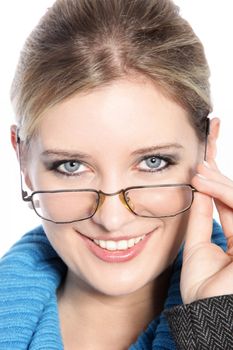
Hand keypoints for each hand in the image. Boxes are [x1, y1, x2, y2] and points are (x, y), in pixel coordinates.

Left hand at [180, 160, 232, 303]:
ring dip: (220, 183)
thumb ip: (200, 219)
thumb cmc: (203, 289)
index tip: (200, 174)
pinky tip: (206, 184)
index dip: (216, 190)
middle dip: (219, 181)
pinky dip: (223, 193)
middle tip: (200, 166)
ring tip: (199, 171)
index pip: (230, 209)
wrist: (207, 313)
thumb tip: (198, 191)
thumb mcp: (198, 247)